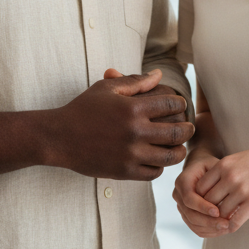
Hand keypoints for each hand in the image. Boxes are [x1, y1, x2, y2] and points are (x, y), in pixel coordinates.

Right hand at [46, 69, 193, 180]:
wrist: (59, 137)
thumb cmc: (83, 109)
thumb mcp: (106, 89)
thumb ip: (135, 81)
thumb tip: (159, 75)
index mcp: (132, 108)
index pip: (172, 104)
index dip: (180, 103)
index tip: (179, 105)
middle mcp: (135, 132)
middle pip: (178, 132)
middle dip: (187, 128)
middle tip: (188, 126)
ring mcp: (131, 154)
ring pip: (170, 156)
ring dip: (179, 150)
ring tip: (178, 145)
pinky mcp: (125, 172)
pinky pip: (154, 173)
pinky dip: (160, 167)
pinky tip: (158, 159)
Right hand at [172, 147, 231, 237]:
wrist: (202, 169)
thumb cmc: (211, 167)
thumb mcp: (214, 166)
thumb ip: (217, 178)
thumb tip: (224, 196)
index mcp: (182, 181)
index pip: (189, 198)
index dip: (202, 207)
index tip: (218, 212)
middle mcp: (178, 194)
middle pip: (190, 214)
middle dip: (208, 221)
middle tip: (226, 224)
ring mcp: (181, 206)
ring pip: (193, 223)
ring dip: (210, 228)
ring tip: (227, 228)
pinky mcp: (186, 215)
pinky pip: (195, 228)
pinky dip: (209, 231)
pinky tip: (222, 230)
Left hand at [193, 138, 248, 232]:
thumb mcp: (239, 159)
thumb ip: (224, 171)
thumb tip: (211, 187)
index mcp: (223, 165)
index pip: (200, 187)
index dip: (201, 198)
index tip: (205, 204)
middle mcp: (229, 177)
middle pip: (208, 201)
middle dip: (209, 211)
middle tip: (211, 217)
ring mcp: (242, 190)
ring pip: (220, 212)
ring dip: (220, 220)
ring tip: (221, 224)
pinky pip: (236, 220)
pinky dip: (232, 226)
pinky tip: (232, 227)